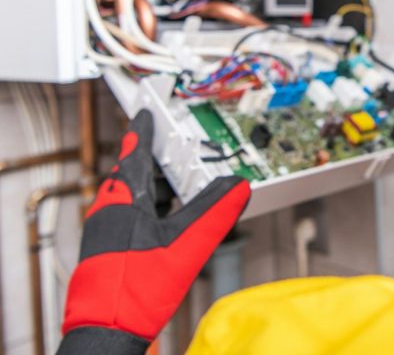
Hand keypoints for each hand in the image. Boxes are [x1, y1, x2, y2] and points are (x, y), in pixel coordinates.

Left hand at [57, 109, 250, 353]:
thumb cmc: (136, 290)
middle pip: (130, 174)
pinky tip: (161, 219)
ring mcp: (102, 231)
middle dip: (151, 160)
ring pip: (127, 195)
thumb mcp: (186, 245)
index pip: (133, 154)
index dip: (141, 132)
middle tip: (170, 150)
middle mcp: (107, 211)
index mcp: (122, 202)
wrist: (105, 330)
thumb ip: (213, 212)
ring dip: (150, 185)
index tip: (144, 115)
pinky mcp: (104, 249)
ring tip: (174, 184)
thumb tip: (237, 187)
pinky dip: (145, 206)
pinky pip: (125, 213)